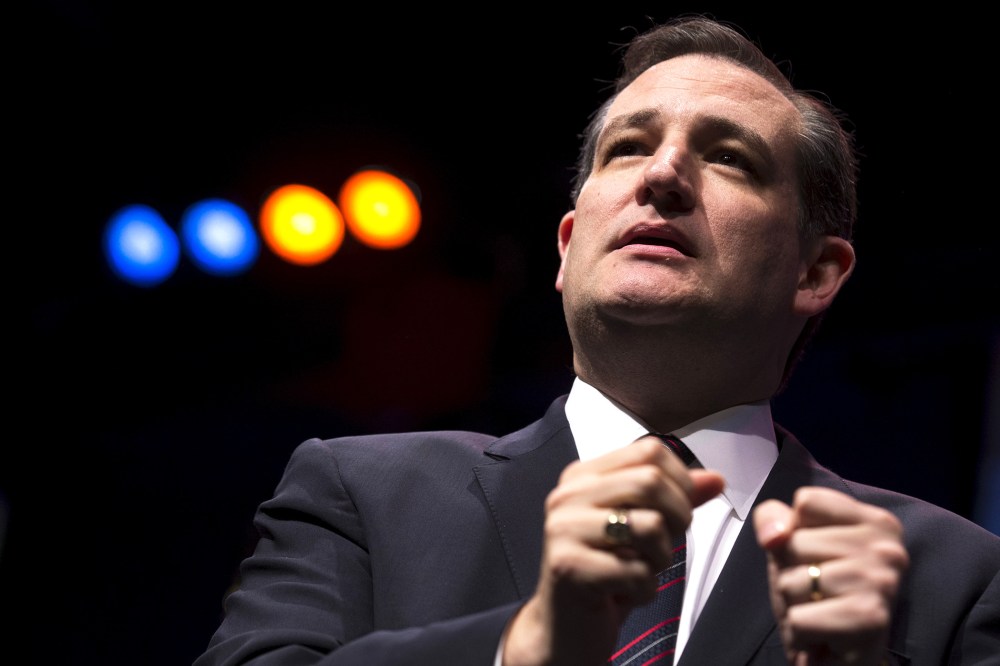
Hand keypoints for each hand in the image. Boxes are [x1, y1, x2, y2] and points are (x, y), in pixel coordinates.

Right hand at [502, 435, 724, 665]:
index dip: (681, 481)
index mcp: (584, 476)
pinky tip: (625, 593)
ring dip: (660, 559)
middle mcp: (568, 495)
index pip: (650, 451)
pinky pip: (637, 572)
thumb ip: (675, 499)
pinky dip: (645, 591)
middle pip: (650, 481)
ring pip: (650, 526)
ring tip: (639, 570)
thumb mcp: (642, 529)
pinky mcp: (567, 566)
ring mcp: (563, 529)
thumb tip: (715, 479)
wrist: (563, 627)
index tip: (677, 511)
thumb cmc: (605, 573)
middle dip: (678, 518)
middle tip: (664, 546)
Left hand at [753, 487, 908, 664]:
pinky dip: (800, 632)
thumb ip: (774, 520)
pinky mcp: (870, 620)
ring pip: (792, 580)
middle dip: (791, 572)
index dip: (795, 531)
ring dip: (794, 604)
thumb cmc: (819, 597)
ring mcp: (882, 582)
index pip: (806, 501)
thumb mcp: (790, 547)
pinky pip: (799, 618)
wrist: (841, 659)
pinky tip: (823, 635)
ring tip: (821, 612)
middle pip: (794, 542)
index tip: (817, 556)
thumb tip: (775, 535)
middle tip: (818, 593)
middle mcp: (888, 548)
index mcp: (877, 522)